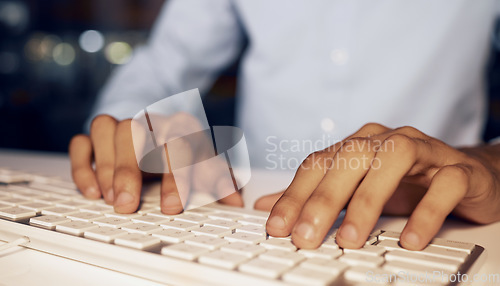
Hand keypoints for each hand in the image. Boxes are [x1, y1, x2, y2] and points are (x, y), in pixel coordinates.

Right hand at [69, 114, 242, 213]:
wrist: (165, 130)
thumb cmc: (186, 153)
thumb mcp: (206, 165)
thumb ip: (219, 180)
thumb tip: (235, 199)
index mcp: (182, 127)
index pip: (178, 145)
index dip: (175, 177)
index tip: (171, 207)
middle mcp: (150, 121)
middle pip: (136, 132)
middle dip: (130, 170)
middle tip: (127, 206)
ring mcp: (122, 125)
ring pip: (107, 128)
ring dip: (107, 165)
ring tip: (110, 199)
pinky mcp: (98, 136)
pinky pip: (82, 141)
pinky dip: (84, 164)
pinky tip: (92, 191)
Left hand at [259, 123, 499, 249]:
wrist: (466, 174)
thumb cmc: (405, 181)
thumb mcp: (354, 188)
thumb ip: (313, 195)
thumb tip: (266, 206)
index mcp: (358, 146)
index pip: (318, 164)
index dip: (294, 194)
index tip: (276, 227)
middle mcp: (386, 141)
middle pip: (348, 161)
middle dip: (323, 200)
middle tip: (305, 237)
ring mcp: (424, 150)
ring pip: (392, 162)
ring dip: (367, 201)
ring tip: (350, 239)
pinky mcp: (458, 169)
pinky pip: (444, 184)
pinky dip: (426, 210)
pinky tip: (410, 238)